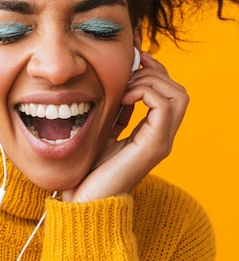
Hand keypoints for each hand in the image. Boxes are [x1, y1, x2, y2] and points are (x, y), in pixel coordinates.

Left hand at [62, 52, 188, 201]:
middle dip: (152, 73)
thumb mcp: (103, 132)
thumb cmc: (88, 169)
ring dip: (149, 81)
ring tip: (124, 87)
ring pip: (177, 95)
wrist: (83, 199)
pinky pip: (164, 106)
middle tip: (125, 75)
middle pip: (177, 90)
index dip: (153, 71)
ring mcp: (161, 141)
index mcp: (151, 132)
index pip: (167, 92)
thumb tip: (118, 87)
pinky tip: (122, 97)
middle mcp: (161, 136)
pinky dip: (145, 92)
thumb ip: (116, 113)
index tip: (133, 60)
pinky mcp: (154, 145)